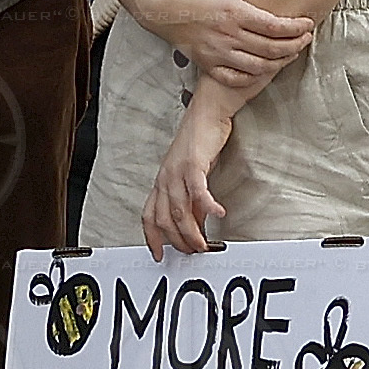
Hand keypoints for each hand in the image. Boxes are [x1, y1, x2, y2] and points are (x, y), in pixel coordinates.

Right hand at [135, 0, 313, 88]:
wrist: (159, 8)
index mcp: (233, 12)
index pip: (274, 25)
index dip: (295, 28)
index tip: (307, 25)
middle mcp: (228, 35)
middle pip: (272, 48)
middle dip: (294, 46)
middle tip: (305, 40)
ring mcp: (218, 53)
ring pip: (259, 66)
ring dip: (280, 62)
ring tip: (291, 54)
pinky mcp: (209, 65)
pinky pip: (237, 77)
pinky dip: (254, 76)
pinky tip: (265, 69)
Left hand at [142, 93, 234, 259]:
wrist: (207, 113)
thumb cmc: (200, 142)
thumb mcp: (192, 176)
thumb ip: (191, 200)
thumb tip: (197, 223)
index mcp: (161, 182)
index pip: (149, 216)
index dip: (152, 238)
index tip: (159, 254)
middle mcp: (165, 178)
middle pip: (164, 219)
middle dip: (178, 241)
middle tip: (193, 251)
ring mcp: (177, 171)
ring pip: (179, 211)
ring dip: (192, 232)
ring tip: (204, 243)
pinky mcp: (193, 163)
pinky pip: (198, 190)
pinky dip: (208, 205)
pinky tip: (218, 214)